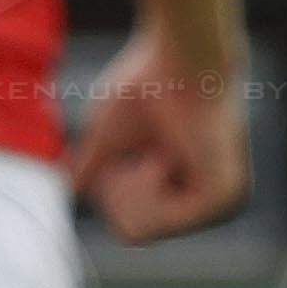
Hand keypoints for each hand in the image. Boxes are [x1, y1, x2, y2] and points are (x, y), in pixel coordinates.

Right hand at [75, 29, 249, 242]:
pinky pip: (151, 224)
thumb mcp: (106, 135)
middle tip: (138, 149)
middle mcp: (202, 197)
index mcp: (185, 183)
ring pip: (136, 232)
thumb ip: (92, 168)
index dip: (108, 193)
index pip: (128, 223)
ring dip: (129, 187)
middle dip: (116, 191)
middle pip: (129, 232)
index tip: (121, 154)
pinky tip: (160, 155)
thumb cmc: (146, 82)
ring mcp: (215, 201)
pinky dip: (142, 187)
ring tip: (154, 149)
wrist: (180, 55)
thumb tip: (69, 191)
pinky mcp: (217, 196)